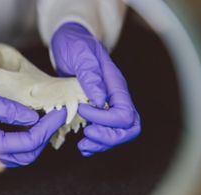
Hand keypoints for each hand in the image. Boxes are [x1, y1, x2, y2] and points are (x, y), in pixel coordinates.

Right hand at [0, 65, 65, 167]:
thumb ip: (6, 110)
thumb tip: (31, 117)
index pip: (26, 143)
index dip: (46, 129)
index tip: (58, 114)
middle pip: (24, 156)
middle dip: (44, 138)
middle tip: (55, 117)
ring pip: (15, 156)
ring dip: (34, 141)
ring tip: (46, 121)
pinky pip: (5, 150)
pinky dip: (20, 141)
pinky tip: (27, 125)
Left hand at [51, 22, 140, 155]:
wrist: (70, 41)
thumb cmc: (75, 44)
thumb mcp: (80, 53)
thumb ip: (90, 75)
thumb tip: (99, 100)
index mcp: (116, 84)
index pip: (125, 113)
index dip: (105, 120)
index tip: (82, 110)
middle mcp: (116, 97)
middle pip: (129, 127)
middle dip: (109, 137)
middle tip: (86, 137)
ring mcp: (109, 105)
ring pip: (120, 134)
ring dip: (102, 144)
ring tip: (82, 146)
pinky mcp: (99, 111)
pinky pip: (107, 133)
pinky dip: (97, 144)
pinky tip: (84, 147)